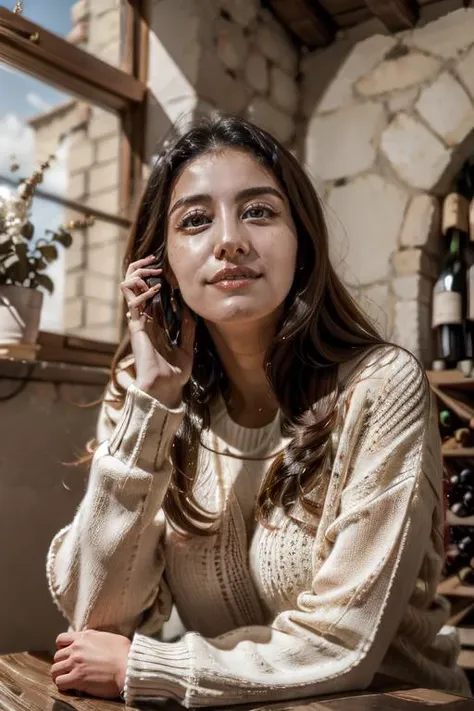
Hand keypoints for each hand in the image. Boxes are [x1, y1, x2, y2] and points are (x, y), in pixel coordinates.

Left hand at [51, 629, 130, 698]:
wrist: (128, 665)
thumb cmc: (124, 652)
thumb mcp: (109, 637)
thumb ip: (96, 638)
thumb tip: (93, 641)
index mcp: (85, 636)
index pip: (61, 639)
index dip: (61, 648)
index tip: (67, 655)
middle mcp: (77, 648)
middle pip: (57, 656)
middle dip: (62, 664)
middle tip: (69, 671)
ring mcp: (75, 663)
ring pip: (55, 670)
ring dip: (60, 676)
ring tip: (67, 680)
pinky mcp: (77, 678)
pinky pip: (60, 683)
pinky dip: (63, 686)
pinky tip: (70, 687)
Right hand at [120, 255, 195, 406]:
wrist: (165, 389)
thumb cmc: (174, 374)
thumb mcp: (188, 347)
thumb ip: (188, 330)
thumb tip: (192, 312)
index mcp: (154, 323)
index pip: (150, 293)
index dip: (154, 278)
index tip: (167, 269)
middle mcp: (144, 320)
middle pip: (134, 286)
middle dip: (141, 269)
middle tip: (154, 261)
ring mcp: (138, 322)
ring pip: (127, 288)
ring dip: (137, 274)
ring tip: (152, 270)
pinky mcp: (136, 328)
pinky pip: (133, 304)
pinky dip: (142, 293)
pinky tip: (155, 290)